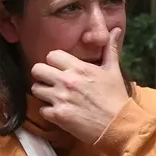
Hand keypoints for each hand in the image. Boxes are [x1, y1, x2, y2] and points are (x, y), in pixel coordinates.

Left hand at [30, 27, 129, 143]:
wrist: (119, 125)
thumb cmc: (116, 98)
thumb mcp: (113, 71)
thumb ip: (110, 49)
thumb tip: (115, 29)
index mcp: (79, 68)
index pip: (52, 55)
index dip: (54, 62)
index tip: (59, 69)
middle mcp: (67, 81)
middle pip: (37, 69)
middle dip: (42, 75)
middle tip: (51, 82)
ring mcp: (61, 99)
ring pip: (36, 89)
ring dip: (43, 93)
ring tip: (53, 97)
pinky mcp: (59, 116)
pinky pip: (42, 110)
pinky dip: (49, 112)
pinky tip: (59, 112)